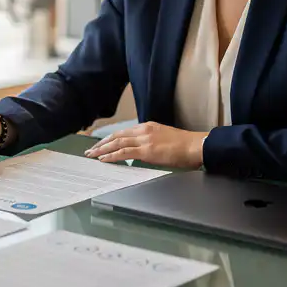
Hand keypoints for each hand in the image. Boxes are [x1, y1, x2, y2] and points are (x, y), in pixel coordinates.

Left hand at [84, 121, 205, 168]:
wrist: (195, 146)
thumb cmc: (184, 146)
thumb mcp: (164, 139)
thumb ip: (151, 142)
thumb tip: (141, 151)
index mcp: (148, 127)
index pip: (123, 132)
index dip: (110, 139)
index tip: (101, 144)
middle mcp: (144, 130)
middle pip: (117, 136)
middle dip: (102, 144)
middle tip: (90, 150)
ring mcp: (145, 139)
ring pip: (117, 143)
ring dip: (103, 150)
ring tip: (92, 155)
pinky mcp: (147, 150)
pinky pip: (124, 152)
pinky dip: (112, 156)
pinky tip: (104, 160)